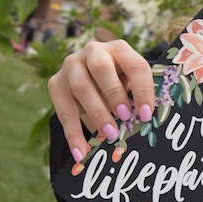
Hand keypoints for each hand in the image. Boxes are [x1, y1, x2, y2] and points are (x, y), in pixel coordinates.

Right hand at [48, 39, 154, 161]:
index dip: (142, 90)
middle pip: (102, 70)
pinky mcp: (55, 82)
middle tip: (125, 118)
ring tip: (109, 135)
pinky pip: (64, 110)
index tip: (146, 114)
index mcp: (120, 49)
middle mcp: (94, 51)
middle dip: (114, 94)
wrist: (89, 76)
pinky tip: (81, 152)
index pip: (135, 65)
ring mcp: (71, 65)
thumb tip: (140, 126)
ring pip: (81, 87)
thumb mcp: (130, 85)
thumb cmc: (119, 83)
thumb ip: (135, 100)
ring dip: (97, 113)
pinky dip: (73, 133)